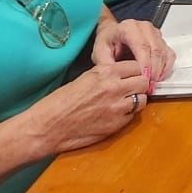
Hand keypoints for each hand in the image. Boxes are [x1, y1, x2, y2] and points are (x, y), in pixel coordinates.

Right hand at [32, 59, 153, 153]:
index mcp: (105, 72)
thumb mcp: (85, 78)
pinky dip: (128, 115)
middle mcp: (114, 87)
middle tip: (131, 90)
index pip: (136, 66)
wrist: (48, 126)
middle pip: (143, 81)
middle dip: (139, 85)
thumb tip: (123, 75)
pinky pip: (133, 116)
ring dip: (136, 101)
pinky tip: (116, 115)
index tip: (132, 76)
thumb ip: (106, 75)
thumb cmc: (60, 102)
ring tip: (124, 103)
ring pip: (143, 99)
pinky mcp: (117, 124)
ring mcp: (117, 106)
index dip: (135, 72)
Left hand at [91, 18, 175, 92]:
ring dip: (160, 70)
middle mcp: (144, 27)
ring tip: (152, 84)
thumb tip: (117, 77)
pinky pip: (169, 55)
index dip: (145, 63)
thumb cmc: (108, 42)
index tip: (144, 78)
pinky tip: (159, 77)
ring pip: (164, 52)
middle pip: (155, 49)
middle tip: (149, 86)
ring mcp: (155, 33)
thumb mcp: (100, 52)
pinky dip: (166, 67)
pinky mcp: (161, 40)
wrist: (113, 34)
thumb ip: (107, 64)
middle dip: (154, 70)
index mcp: (129, 27)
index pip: (142, 45)